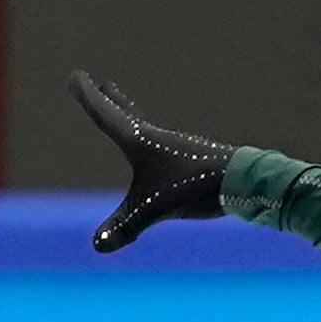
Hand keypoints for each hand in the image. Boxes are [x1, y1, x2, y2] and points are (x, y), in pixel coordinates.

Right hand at [68, 70, 234, 253]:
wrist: (245, 180)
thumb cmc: (197, 186)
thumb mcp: (155, 208)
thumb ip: (126, 225)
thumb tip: (97, 246)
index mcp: (141, 140)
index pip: (106, 115)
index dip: (89, 97)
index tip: (75, 76)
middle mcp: (158, 137)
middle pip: (127, 114)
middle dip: (111, 100)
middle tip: (101, 83)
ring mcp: (178, 147)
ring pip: (147, 127)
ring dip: (132, 116)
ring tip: (126, 112)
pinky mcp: (193, 158)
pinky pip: (164, 144)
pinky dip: (152, 138)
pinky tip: (162, 153)